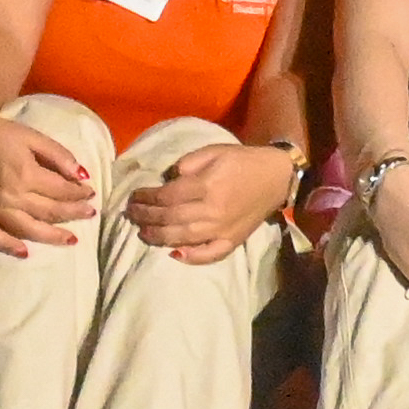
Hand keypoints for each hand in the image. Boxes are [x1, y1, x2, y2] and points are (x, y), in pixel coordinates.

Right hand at [0, 104, 96, 254]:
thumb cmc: (0, 134)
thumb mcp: (33, 136)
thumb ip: (58, 155)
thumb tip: (82, 175)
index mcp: (26, 173)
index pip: (61, 190)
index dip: (79, 193)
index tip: (91, 193)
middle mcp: (11, 195)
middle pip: (48, 211)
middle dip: (73, 213)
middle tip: (90, 214)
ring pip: (27, 228)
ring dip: (52, 236)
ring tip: (71, 240)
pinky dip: (8, 247)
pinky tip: (25, 253)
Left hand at [128, 139, 294, 263]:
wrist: (277, 176)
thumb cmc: (243, 160)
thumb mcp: (214, 150)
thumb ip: (188, 163)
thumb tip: (167, 180)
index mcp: (207, 185)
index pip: (167, 196)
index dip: (147, 197)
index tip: (135, 196)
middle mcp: (212, 210)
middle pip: (170, 218)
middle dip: (145, 217)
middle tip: (131, 214)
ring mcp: (222, 229)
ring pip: (182, 238)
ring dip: (158, 237)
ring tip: (142, 232)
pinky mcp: (232, 241)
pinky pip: (209, 254)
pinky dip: (191, 257)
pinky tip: (174, 255)